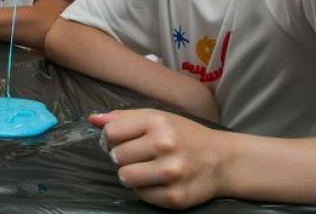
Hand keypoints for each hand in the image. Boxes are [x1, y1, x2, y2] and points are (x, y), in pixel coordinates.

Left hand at [92, 109, 232, 209]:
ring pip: (125, 178)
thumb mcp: (158, 117)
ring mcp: (171, 173)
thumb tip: (92, 119)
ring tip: (148, 169)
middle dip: (124, 158)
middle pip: (116, 157)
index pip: (111, 132)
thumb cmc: (186, 135)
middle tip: (142, 156)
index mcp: (158, 122)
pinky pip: (141, 196)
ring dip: (132, 175)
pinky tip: (160, 182)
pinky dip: (146, 190)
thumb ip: (123, 117)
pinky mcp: (175, 197)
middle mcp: (165, 145)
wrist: (223, 160)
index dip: (112, 138)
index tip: (124, 141)